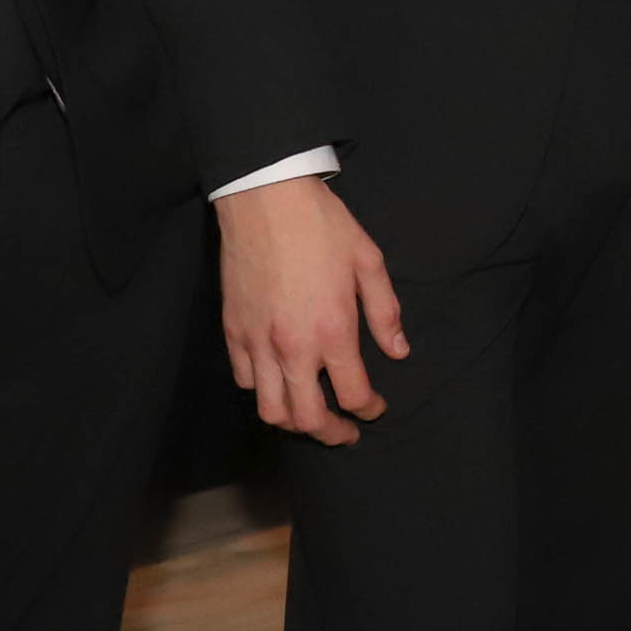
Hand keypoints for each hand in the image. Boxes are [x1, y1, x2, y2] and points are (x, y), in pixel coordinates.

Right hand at [216, 176, 405, 443]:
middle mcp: (293, 346)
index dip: (369, 410)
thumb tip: (398, 351)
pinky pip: (244, 379)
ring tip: (309, 416)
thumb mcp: (368, 262)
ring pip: (270, 410)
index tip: (376, 407)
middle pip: (309, 419)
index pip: (354, 395)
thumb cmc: (322, 225)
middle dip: (331, 433)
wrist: (265, 196)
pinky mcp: (233, 330)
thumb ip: (385, 312)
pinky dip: (262, 389)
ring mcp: (258, 341)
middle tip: (345, 431)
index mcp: (333, 330)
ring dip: (293, 422)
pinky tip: (277, 380)